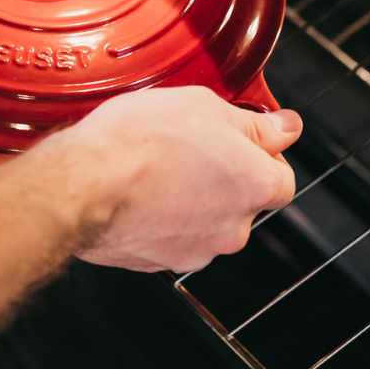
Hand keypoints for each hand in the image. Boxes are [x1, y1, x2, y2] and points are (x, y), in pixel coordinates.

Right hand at [66, 86, 300, 272]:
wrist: (84, 182)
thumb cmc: (139, 140)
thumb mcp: (204, 105)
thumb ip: (254, 123)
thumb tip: (285, 126)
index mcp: (254, 186)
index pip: (282, 178)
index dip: (262, 156)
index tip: (240, 141)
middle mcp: (232, 228)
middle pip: (242, 202)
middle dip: (222, 178)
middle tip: (188, 148)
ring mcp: (195, 250)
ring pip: (205, 222)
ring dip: (190, 200)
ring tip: (155, 170)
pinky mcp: (157, 263)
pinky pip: (170, 238)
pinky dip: (160, 219)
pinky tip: (138, 193)